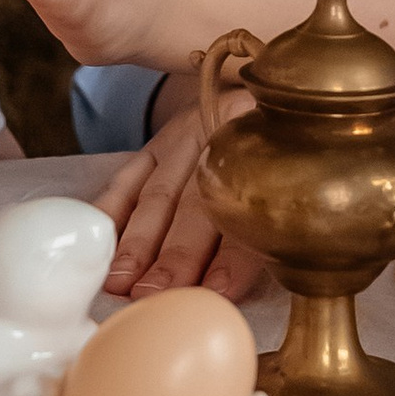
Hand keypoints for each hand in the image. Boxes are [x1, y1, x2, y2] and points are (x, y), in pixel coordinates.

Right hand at [94, 102, 263, 300]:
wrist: (257, 102)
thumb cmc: (280, 163)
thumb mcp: (295, 183)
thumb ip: (278, 231)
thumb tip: (259, 287)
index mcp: (269, 153)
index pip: (249, 211)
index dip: (234, 255)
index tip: (217, 292)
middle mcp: (223, 139)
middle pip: (196, 204)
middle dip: (174, 255)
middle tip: (154, 294)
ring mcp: (184, 139)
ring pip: (157, 195)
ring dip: (136, 242)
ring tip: (120, 283)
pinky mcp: (155, 145)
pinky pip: (127, 178)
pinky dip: (109, 212)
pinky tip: (99, 244)